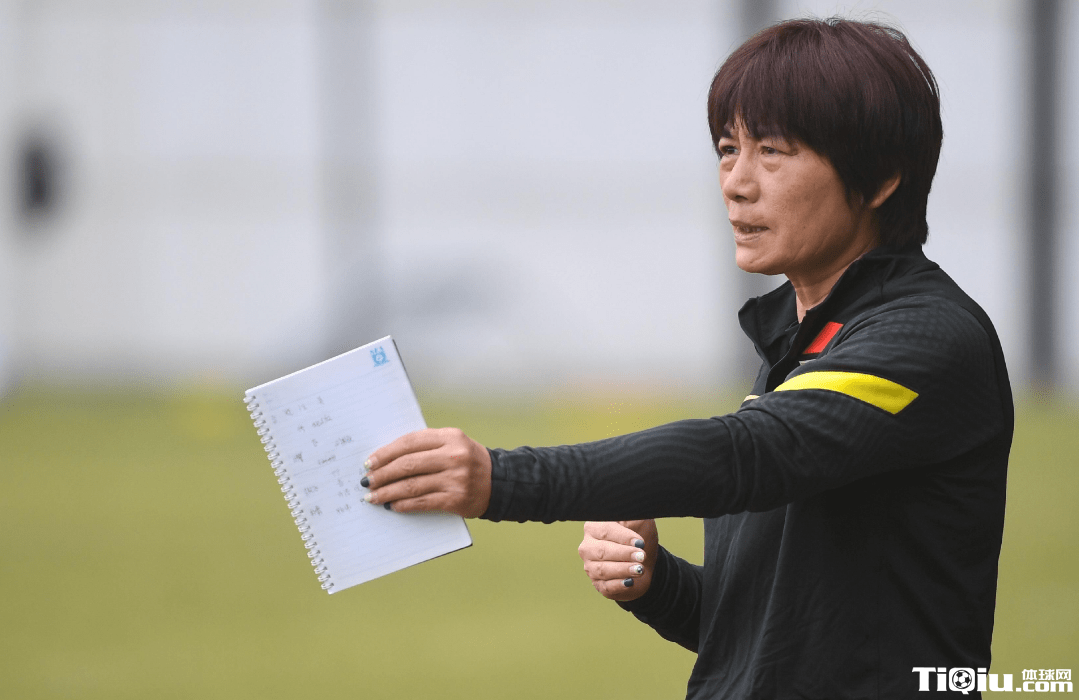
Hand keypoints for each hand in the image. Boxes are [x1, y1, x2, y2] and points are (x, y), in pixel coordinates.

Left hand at [362, 427, 491, 517]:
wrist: (499, 482)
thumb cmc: (467, 461)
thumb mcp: (452, 444)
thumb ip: (425, 446)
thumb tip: (387, 459)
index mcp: (450, 437)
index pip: (410, 442)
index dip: (386, 453)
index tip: (370, 462)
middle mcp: (453, 456)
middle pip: (408, 464)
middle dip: (383, 474)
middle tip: (367, 481)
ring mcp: (455, 478)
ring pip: (412, 485)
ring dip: (388, 492)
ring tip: (373, 496)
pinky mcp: (456, 499)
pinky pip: (423, 502)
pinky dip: (404, 504)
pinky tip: (392, 505)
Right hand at [578, 520, 657, 601]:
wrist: (644, 562)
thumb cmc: (639, 537)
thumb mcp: (640, 522)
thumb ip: (633, 516)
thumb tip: (629, 514)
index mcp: (594, 527)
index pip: (605, 530)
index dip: (623, 537)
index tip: (640, 542)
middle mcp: (587, 546)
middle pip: (601, 551)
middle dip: (623, 554)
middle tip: (641, 556)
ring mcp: (590, 566)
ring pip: (602, 570)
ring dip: (622, 570)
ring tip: (640, 569)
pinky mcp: (598, 584)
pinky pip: (606, 586)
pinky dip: (619, 584)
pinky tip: (630, 582)